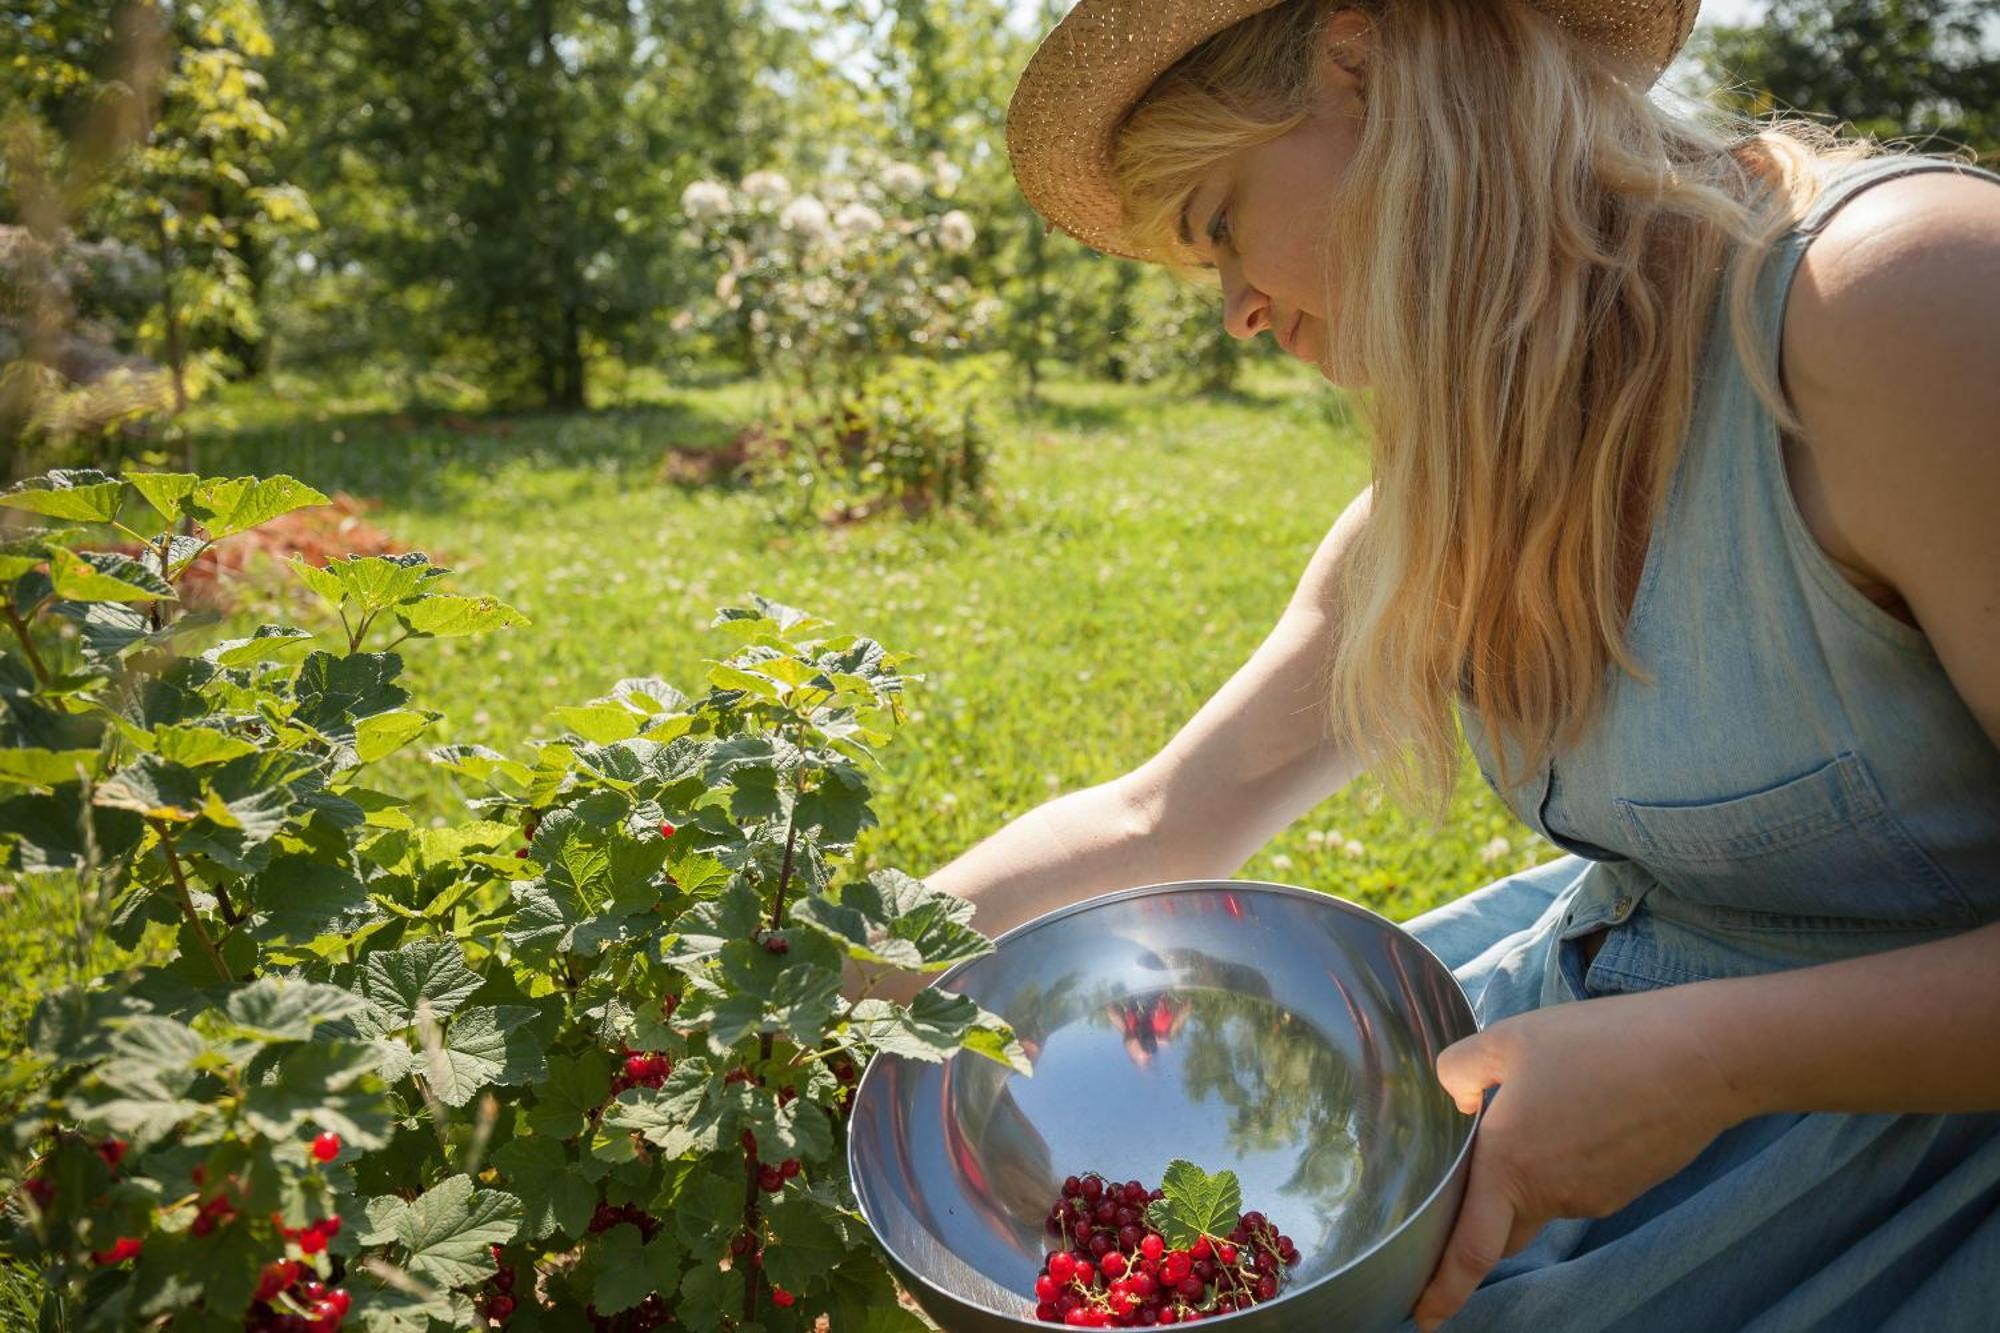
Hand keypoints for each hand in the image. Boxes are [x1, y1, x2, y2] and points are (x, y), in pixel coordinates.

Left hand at [1412, 985, 1746, 1329]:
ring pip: (1541, 1198)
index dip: (1443, 1288)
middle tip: (1457, 1197)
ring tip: (1535, 1110)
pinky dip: (1564, 1159)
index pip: (1470, 1249)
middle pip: (1501, 1226)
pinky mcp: (1624, 1186)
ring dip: (1527, 1173)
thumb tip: (1455, 1097)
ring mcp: (1592, 1196)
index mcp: (1508, 1164)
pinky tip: (1576, 1110)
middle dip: (1477, 1222)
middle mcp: (1549, 1193)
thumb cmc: (1598, 1045)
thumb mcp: (1508, 1040)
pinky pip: (1577, 1182)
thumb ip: (1461, 1071)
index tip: (1423, 1318)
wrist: (1699, 1061)